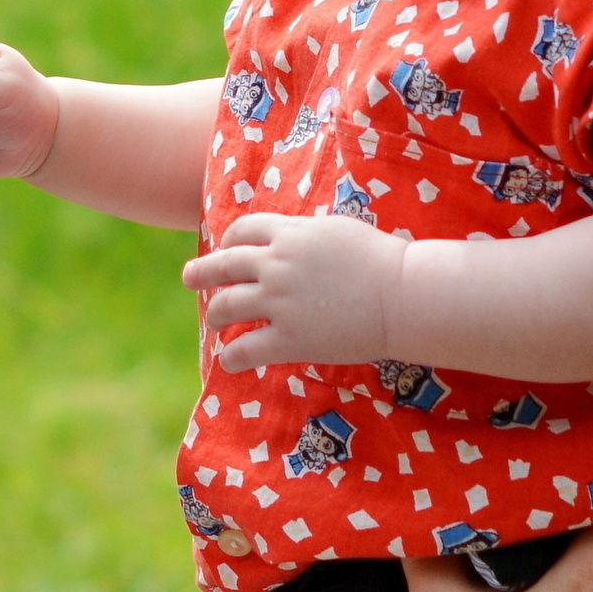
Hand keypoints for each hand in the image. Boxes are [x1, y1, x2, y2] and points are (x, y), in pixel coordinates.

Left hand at [181, 212, 406, 363]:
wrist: (402, 296)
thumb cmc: (381, 260)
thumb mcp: (336, 231)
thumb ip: (304, 234)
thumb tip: (289, 237)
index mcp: (289, 234)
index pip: (242, 231)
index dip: (229, 241)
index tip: (226, 250)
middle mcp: (275, 265)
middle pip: (223, 265)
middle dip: (201, 272)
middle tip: (190, 278)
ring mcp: (279, 303)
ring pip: (226, 308)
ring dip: (215, 317)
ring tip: (214, 324)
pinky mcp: (288, 340)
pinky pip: (244, 350)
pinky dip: (232, 357)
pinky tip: (231, 361)